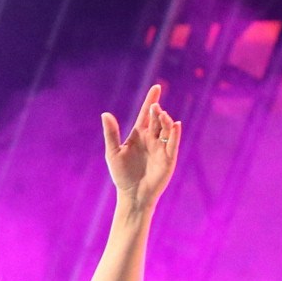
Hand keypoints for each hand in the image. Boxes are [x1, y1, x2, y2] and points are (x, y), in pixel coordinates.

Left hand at [103, 84, 181, 215]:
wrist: (132, 194)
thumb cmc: (121, 174)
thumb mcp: (113, 152)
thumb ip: (111, 133)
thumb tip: (105, 114)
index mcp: (139, 135)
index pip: (146, 114)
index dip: (151, 100)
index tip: (157, 87)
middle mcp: (152, 139)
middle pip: (157, 120)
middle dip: (157, 112)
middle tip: (155, 107)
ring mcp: (161, 147)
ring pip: (166, 129)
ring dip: (165, 121)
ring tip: (161, 114)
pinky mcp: (169, 158)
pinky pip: (173, 143)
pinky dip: (175, 134)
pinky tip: (176, 125)